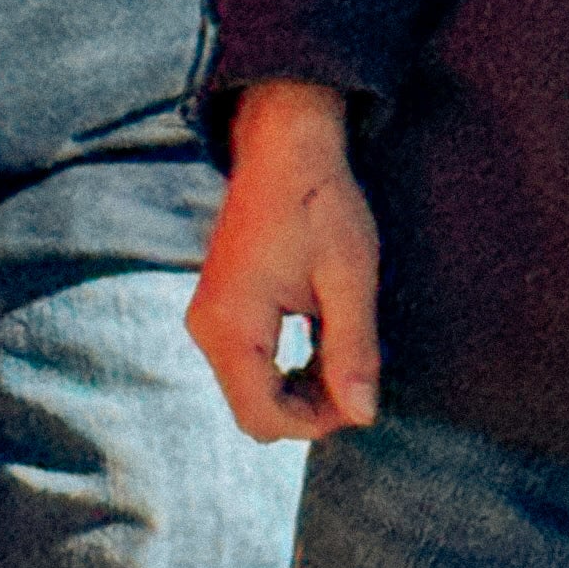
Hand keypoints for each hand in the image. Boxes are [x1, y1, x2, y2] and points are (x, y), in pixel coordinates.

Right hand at [187, 81, 382, 442]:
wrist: (284, 145)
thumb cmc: (319, 203)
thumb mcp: (349, 276)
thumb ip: (353, 350)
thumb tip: (362, 417)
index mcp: (232, 324)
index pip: (264, 418)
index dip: (316, 423)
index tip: (358, 394)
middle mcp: (206, 328)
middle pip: (253, 413)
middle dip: (307, 411)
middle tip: (355, 379)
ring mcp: (207, 318)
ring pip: (249, 393)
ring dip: (297, 392)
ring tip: (342, 358)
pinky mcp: (217, 308)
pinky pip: (245, 366)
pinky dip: (283, 371)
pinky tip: (320, 344)